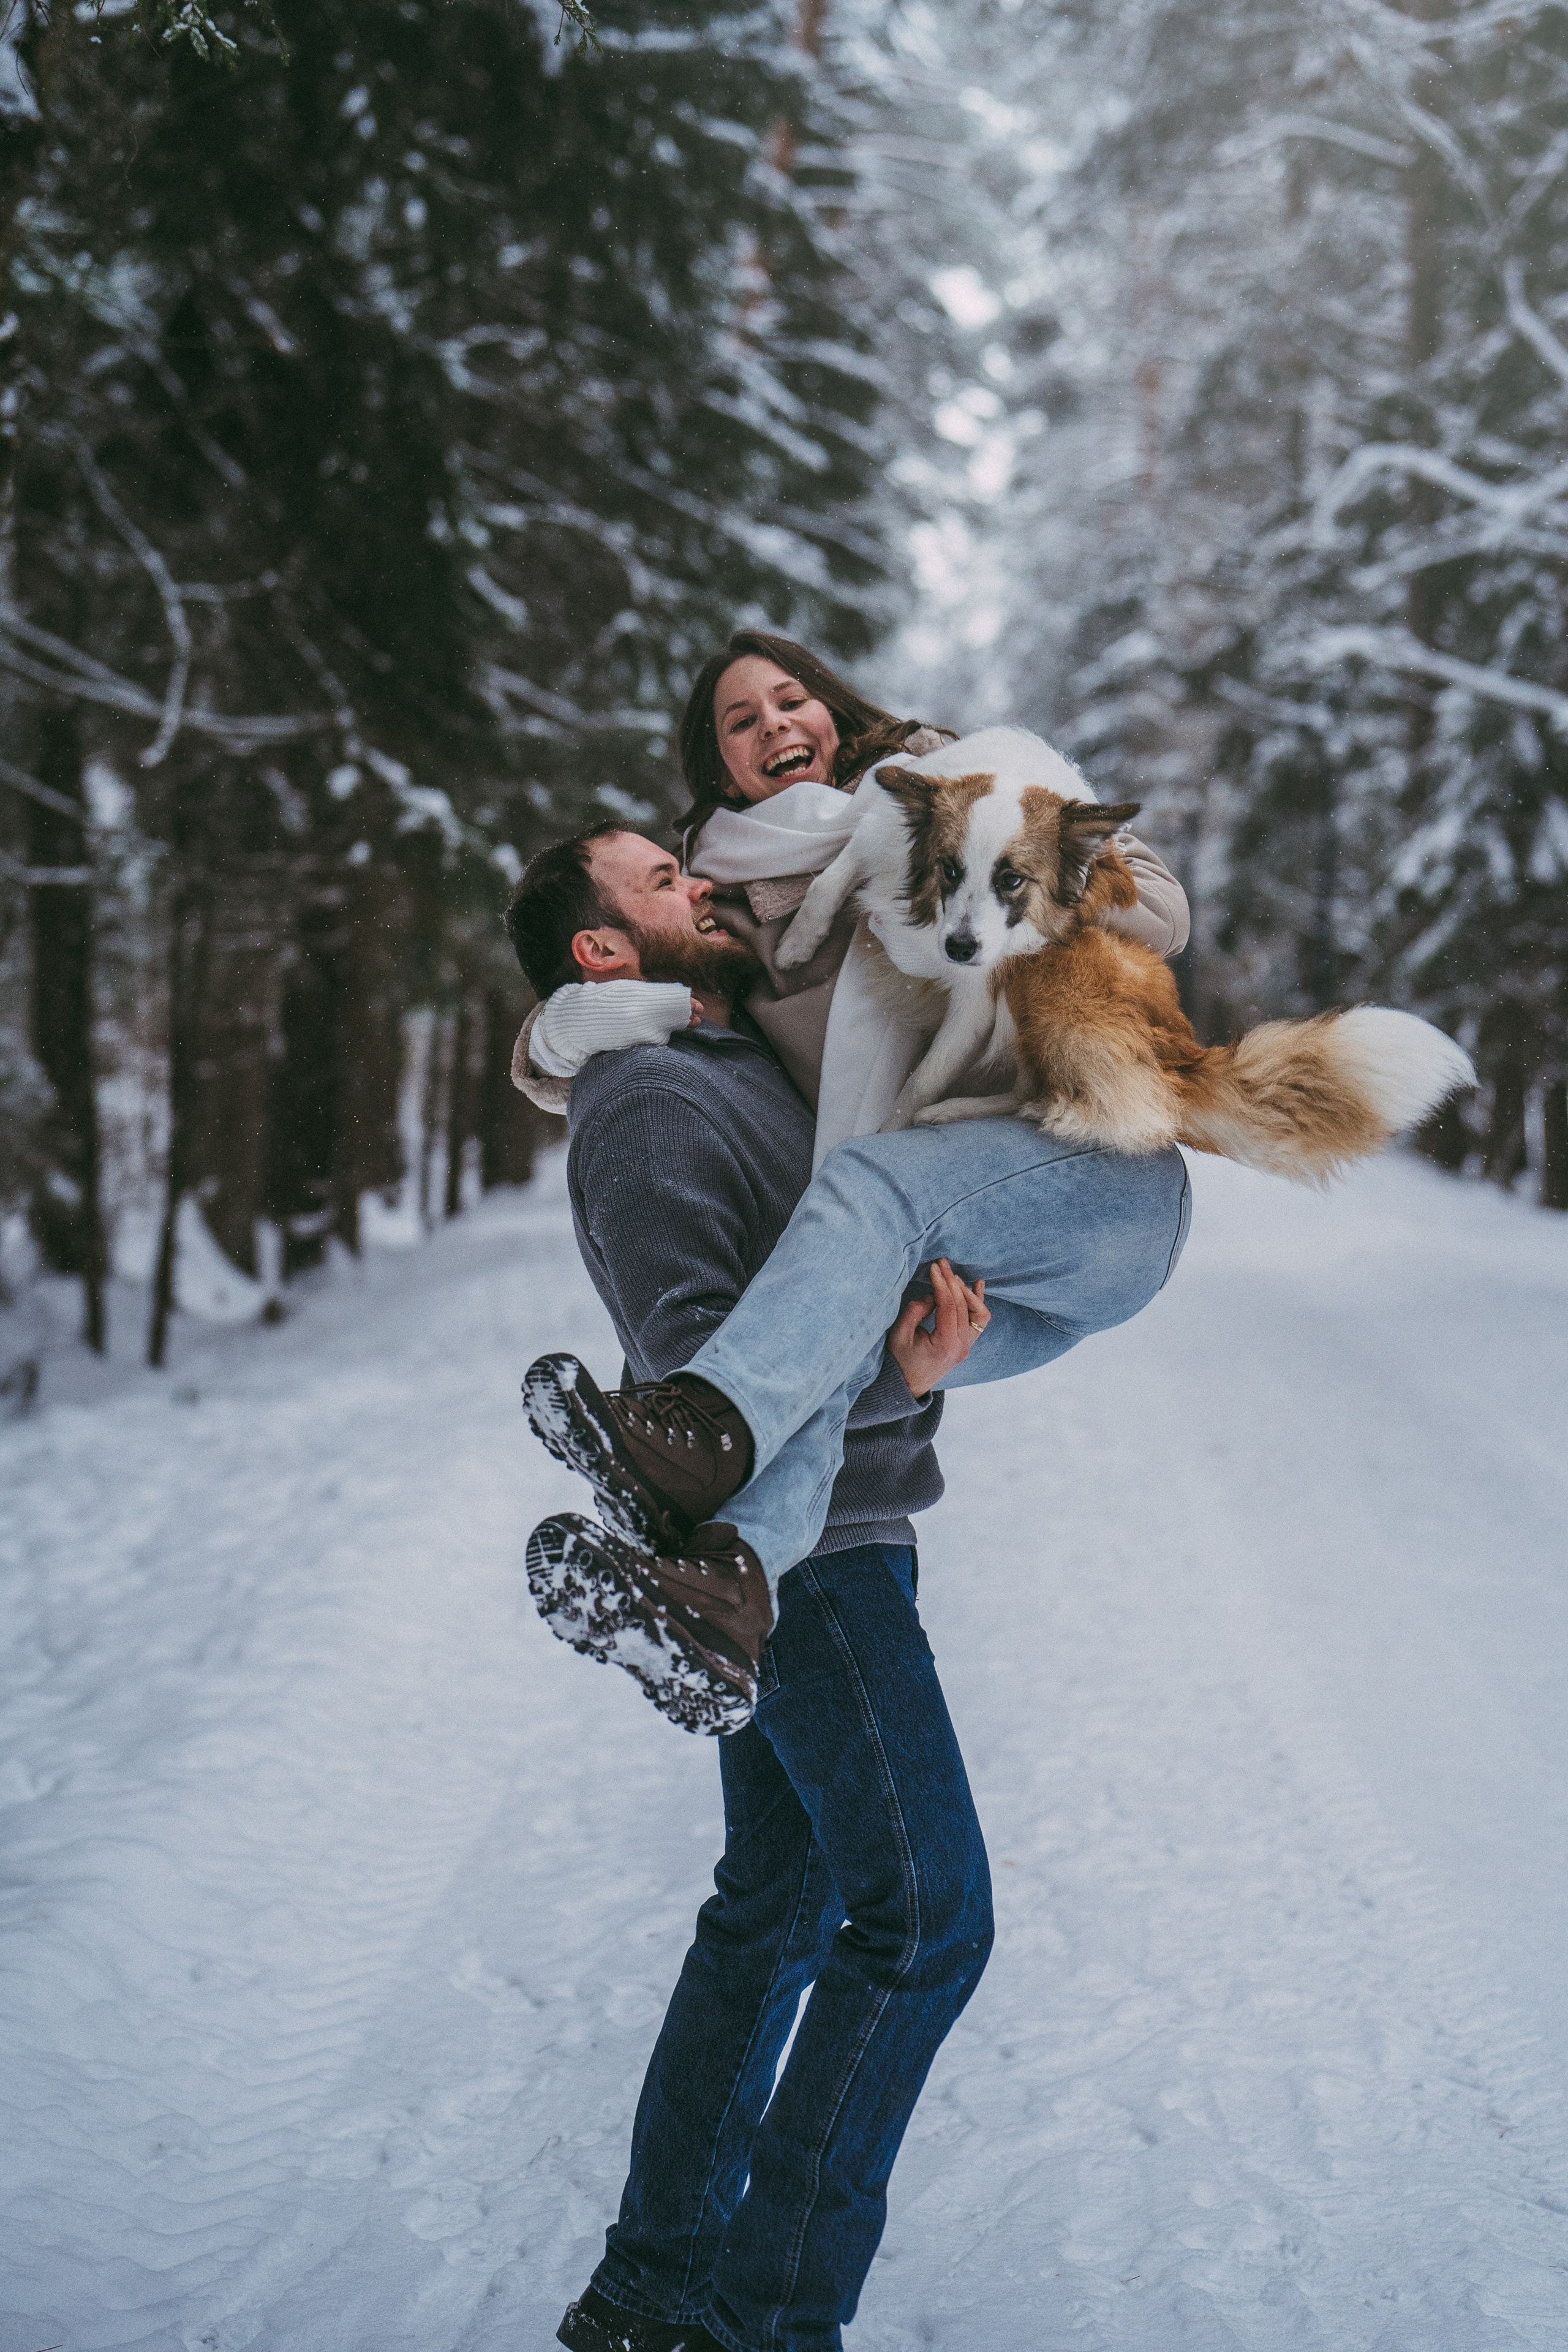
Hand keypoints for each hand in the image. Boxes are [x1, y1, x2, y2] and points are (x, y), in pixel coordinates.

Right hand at [888, 1259, 988, 1397]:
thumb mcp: (900, 1334)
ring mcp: (967, 1346)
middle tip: (942, 1264)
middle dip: (952, 1282)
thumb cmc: (899, 1360)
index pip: (948, 1307)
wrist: (907, 1385)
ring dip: (966, 1292)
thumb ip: (916, 1310)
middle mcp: (962, 1347)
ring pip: (978, 1313)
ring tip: (953, 1275)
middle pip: (963, 1307)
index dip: (942, 1285)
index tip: (935, 1267)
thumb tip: (934, 1293)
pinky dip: (978, 1302)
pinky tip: (978, 1284)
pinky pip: (978, 1321)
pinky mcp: (966, 1344)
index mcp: (946, 1346)